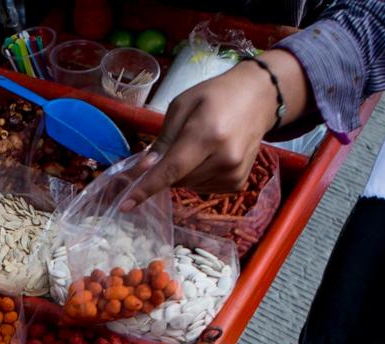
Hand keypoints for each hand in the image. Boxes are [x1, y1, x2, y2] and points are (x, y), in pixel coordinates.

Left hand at [123, 49, 308, 204]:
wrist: (258, 98)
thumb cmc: (215, 96)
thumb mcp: (182, 106)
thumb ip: (163, 140)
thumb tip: (142, 170)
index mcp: (208, 134)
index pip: (171, 170)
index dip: (146, 188)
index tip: (125, 205)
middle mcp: (224, 159)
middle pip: (177, 180)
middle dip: (166, 169)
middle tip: (177, 143)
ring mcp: (234, 173)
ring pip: (189, 186)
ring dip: (183, 173)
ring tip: (198, 146)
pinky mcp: (238, 183)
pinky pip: (203, 189)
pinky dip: (197, 177)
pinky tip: (208, 156)